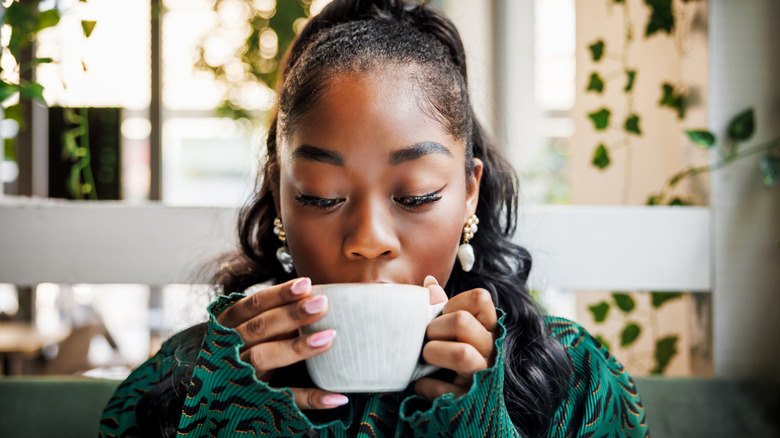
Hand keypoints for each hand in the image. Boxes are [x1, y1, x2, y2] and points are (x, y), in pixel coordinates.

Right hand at [216, 277, 348, 409]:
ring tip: (329, 338)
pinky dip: (311, 398)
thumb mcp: (248, 329)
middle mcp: (230, 347)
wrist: (214, 391)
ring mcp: (239, 375)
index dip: (280, 294)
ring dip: (296, 347)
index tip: (307, 284)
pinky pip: (283, 399)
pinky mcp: (254, 401)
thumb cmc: (244, 348)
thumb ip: (274, 315)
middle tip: (322, 304)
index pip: (254, 304)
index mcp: (230, 324)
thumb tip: (316, 297)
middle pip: (259, 327)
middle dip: (291, 315)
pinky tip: (338, 396)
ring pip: (263, 357)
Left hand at [415, 277, 497, 400]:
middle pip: (462, 321)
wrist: (463, 405)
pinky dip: (425, 385)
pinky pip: (444, 389)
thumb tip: (429, 283)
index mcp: (489, 327)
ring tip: (426, 357)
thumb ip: (441, 308)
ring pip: (461, 354)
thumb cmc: (452, 355)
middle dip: (435, 329)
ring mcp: (485, 375)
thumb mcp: (450, 330)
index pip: (480, 298)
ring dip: (433, 353)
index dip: (453, 303)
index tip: (442, 315)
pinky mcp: (472, 400)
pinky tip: (424, 383)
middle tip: (428, 339)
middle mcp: (492, 348)